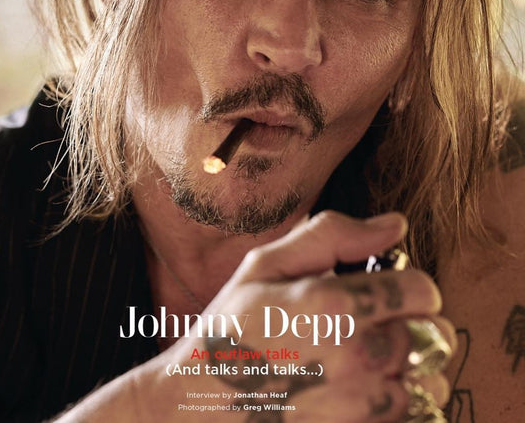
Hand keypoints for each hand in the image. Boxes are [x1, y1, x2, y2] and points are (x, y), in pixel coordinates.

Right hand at [138, 211, 454, 421]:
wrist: (196, 406)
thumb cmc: (230, 331)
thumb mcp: (265, 266)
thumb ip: (332, 236)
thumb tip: (395, 224)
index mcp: (333, 306)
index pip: (421, 292)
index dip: (413, 287)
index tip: (396, 292)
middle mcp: (354, 358)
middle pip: (430, 337)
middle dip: (408, 327)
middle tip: (373, 328)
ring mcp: (358, 408)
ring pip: (427, 383)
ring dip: (408, 371)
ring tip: (369, 363)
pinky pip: (413, 419)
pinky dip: (401, 406)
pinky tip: (364, 394)